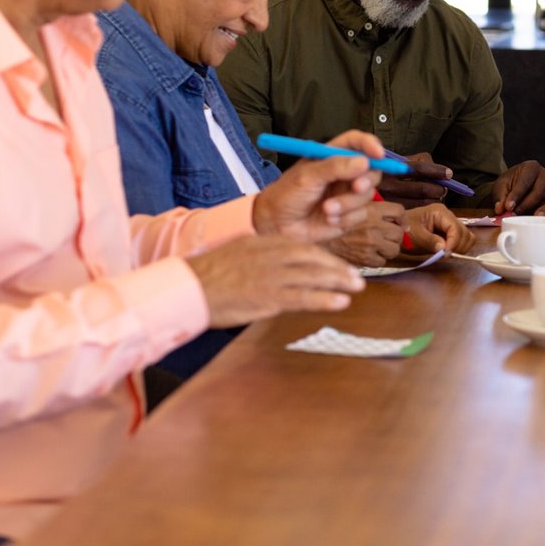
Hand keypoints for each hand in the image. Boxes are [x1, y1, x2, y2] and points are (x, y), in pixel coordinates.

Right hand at [186, 235, 364, 326]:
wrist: (187, 288)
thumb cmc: (207, 275)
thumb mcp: (236, 254)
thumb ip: (260, 256)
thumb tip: (276, 264)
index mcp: (262, 242)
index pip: (301, 247)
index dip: (323, 257)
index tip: (337, 265)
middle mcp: (271, 255)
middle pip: (313, 258)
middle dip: (337, 268)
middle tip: (356, 277)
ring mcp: (271, 276)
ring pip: (313, 275)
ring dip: (338, 281)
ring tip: (357, 287)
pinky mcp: (268, 297)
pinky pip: (303, 297)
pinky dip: (324, 299)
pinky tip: (340, 303)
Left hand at [252, 129, 379, 240]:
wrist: (277, 226)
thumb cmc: (286, 195)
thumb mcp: (307, 177)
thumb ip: (335, 167)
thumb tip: (364, 162)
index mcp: (332, 156)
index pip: (356, 143)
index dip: (370, 144)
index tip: (378, 154)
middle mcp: (343, 174)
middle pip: (371, 170)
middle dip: (366, 180)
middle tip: (356, 187)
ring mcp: (347, 194)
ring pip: (367, 195)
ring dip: (348, 204)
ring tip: (326, 209)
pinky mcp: (349, 215)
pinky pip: (361, 214)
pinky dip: (346, 218)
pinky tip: (328, 219)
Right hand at [327, 200, 406, 266]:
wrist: (315, 239)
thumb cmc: (330, 220)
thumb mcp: (349, 204)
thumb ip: (367, 204)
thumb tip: (385, 209)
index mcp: (371, 210)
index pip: (399, 212)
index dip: (402, 218)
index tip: (401, 223)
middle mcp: (374, 227)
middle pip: (399, 233)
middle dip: (394, 235)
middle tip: (386, 236)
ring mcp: (371, 244)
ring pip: (394, 249)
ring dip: (388, 248)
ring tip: (378, 246)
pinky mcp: (366, 259)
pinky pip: (382, 261)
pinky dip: (378, 259)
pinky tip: (369, 254)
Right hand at [375, 151, 454, 206]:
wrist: (345, 187)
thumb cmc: (369, 169)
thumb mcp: (387, 157)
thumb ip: (410, 160)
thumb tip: (432, 165)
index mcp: (387, 167)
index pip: (418, 169)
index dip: (436, 171)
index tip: (448, 173)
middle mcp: (386, 185)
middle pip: (422, 188)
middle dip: (438, 188)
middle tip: (444, 187)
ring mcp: (385, 201)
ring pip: (418, 202)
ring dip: (432, 199)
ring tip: (437, 195)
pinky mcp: (384, 213)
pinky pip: (409, 211)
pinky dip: (421, 206)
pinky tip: (424, 203)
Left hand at [402, 202, 474, 253]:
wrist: (397, 231)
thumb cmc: (405, 231)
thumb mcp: (415, 236)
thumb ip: (430, 241)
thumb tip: (444, 249)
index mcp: (440, 212)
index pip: (455, 228)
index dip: (454, 242)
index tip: (446, 254)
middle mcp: (448, 216)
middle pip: (464, 232)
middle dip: (457, 246)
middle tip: (444, 255)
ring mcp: (450, 224)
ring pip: (467, 237)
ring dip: (460, 248)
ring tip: (445, 254)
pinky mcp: (450, 233)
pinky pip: (462, 241)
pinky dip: (458, 248)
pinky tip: (447, 252)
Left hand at [493, 160, 544, 214]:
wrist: (514, 186)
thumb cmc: (509, 185)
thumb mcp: (500, 187)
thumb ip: (500, 197)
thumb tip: (501, 209)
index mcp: (531, 167)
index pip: (524, 181)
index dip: (516, 195)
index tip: (508, 207)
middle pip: (540, 190)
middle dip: (527, 204)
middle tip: (516, 214)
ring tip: (537, 217)